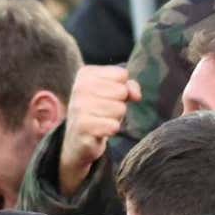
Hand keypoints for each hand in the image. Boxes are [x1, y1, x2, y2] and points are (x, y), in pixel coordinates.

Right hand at [59, 66, 141, 195]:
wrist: (78, 140)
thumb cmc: (99, 112)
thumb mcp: (115, 94)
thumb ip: (129, 87)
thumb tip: (136, 95)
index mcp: (86, 74)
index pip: (121, 74)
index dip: (121, 88)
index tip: (108, 97)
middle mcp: (79, 87)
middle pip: (122, 91)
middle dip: (119, 104)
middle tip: (104, 112)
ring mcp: (79, 107)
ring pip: (119, 109)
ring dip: (115, 119)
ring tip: (101, 121)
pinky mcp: (83, 126)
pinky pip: (113, 126)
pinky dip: (111, 130)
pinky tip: (100, 131)